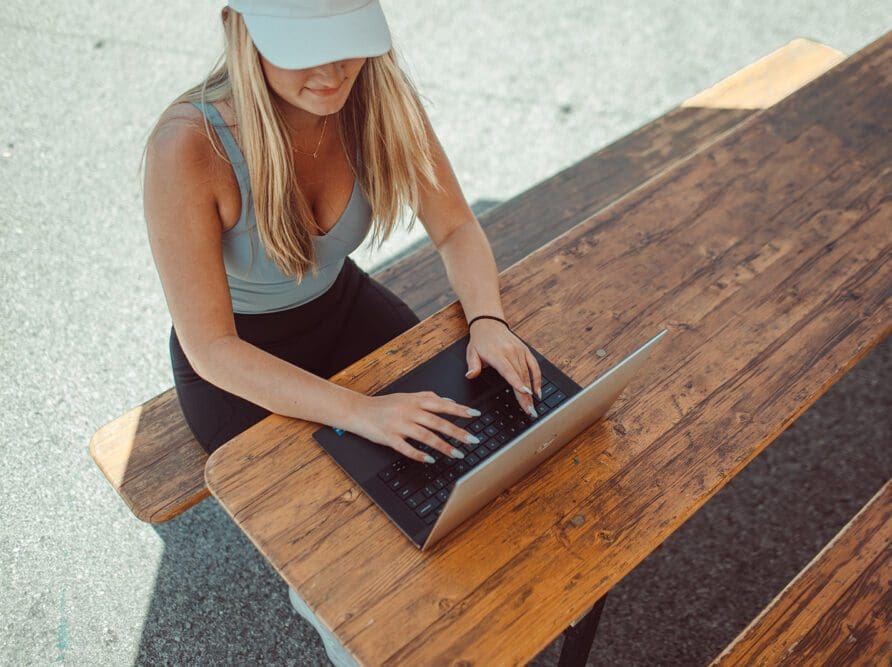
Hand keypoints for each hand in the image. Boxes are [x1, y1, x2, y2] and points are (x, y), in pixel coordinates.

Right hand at [349, 391, 482, 463]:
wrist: (359, 410)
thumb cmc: (384, 405)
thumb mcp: (407, 396)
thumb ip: (428, 397)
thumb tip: (450, 402)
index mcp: (415, 400)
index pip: (442, 405)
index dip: (459, 410)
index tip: (475, 415)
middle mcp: (409, 411)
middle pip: (437, 422)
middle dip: (457, 432)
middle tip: (472, 440)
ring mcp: (399, 425)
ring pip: (425, 436)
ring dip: (443, 446)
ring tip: (457, 454)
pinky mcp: (389, 438)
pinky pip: (406, 448)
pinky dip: (419, 454)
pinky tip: (430, 460)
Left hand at [465, 319, 541, 417]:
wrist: (489, 324)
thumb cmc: (480, 341)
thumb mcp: (471, 352)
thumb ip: (472, 366)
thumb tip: (470, 375)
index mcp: (496, 353)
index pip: (508, 370)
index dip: (516, 382)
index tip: (524, 393)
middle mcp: (510, 352)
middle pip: (520, 376)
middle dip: (525, 395)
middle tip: (529, 410)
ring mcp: (519, 351)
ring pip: (527, 373)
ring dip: (531, 391)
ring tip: (532, 406)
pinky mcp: (525, 350)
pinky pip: (534, 366)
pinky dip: (537, 378)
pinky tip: (537, 391)